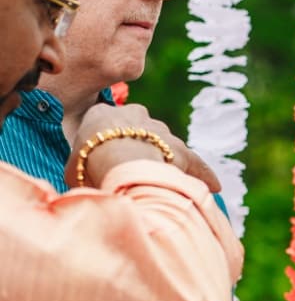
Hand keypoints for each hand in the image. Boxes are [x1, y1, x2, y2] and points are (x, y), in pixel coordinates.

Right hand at [68, 103, 221, 191]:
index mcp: (102, 114)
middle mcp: (135, 115)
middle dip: (138, 150)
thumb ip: (81, 170)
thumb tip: (82, 184)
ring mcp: (160, 130)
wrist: (118, 161)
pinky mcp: (181, 149)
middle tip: (134, 172)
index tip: (107, 159)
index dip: (108, 144)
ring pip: (165, 146)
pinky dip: (204, 174)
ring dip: (164, 163)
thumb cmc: (89, 164)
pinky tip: (214, 186)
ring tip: (164, 183)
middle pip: (139, 133)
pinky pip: (195, 162)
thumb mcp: (74, 167)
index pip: (107, 124)